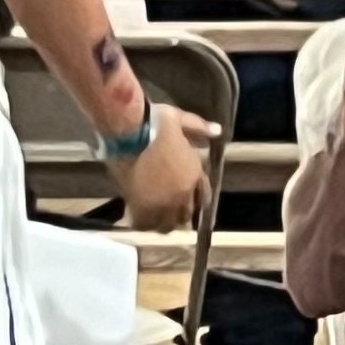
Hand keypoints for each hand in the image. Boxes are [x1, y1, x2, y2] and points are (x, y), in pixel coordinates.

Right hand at [113, 106, 216, 229]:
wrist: (127, 132)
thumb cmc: (152, 123)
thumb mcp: (178, 119)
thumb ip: (198, 127)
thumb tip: (218, 131)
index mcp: (194, 175)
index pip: (203, 198)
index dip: (195, 199)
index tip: (188, 198)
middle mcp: (181, 194)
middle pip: (185, 215)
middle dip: (179, 213)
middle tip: (168, 208)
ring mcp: (161, 204)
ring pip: (167, 225)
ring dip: (162, 221)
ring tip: (154, 216)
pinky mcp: (140, 208)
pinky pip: (145, 225)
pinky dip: (143, 223)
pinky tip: (138, 216)